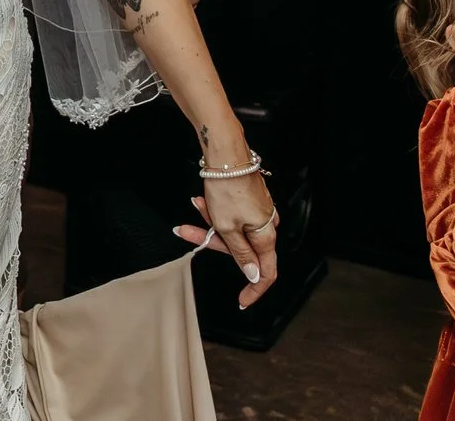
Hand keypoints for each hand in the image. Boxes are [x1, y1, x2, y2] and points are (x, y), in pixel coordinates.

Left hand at [174, 174, 280, 307]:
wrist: (226, 152)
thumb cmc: (227, 188)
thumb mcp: (227, 228)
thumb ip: (241, 254)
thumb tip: (255, 276)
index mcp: (266, 235)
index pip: (266, 273)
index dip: (254, 290)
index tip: (242, 301)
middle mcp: (266, 225)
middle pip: (242, 249)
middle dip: (213, 242)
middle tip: (188, 232)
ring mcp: (258, 212)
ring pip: (232, 231)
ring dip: (210, 224)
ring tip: (196, 206)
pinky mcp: (249, 201)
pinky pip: (231, 216)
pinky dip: (214, 213)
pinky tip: (200, 201)